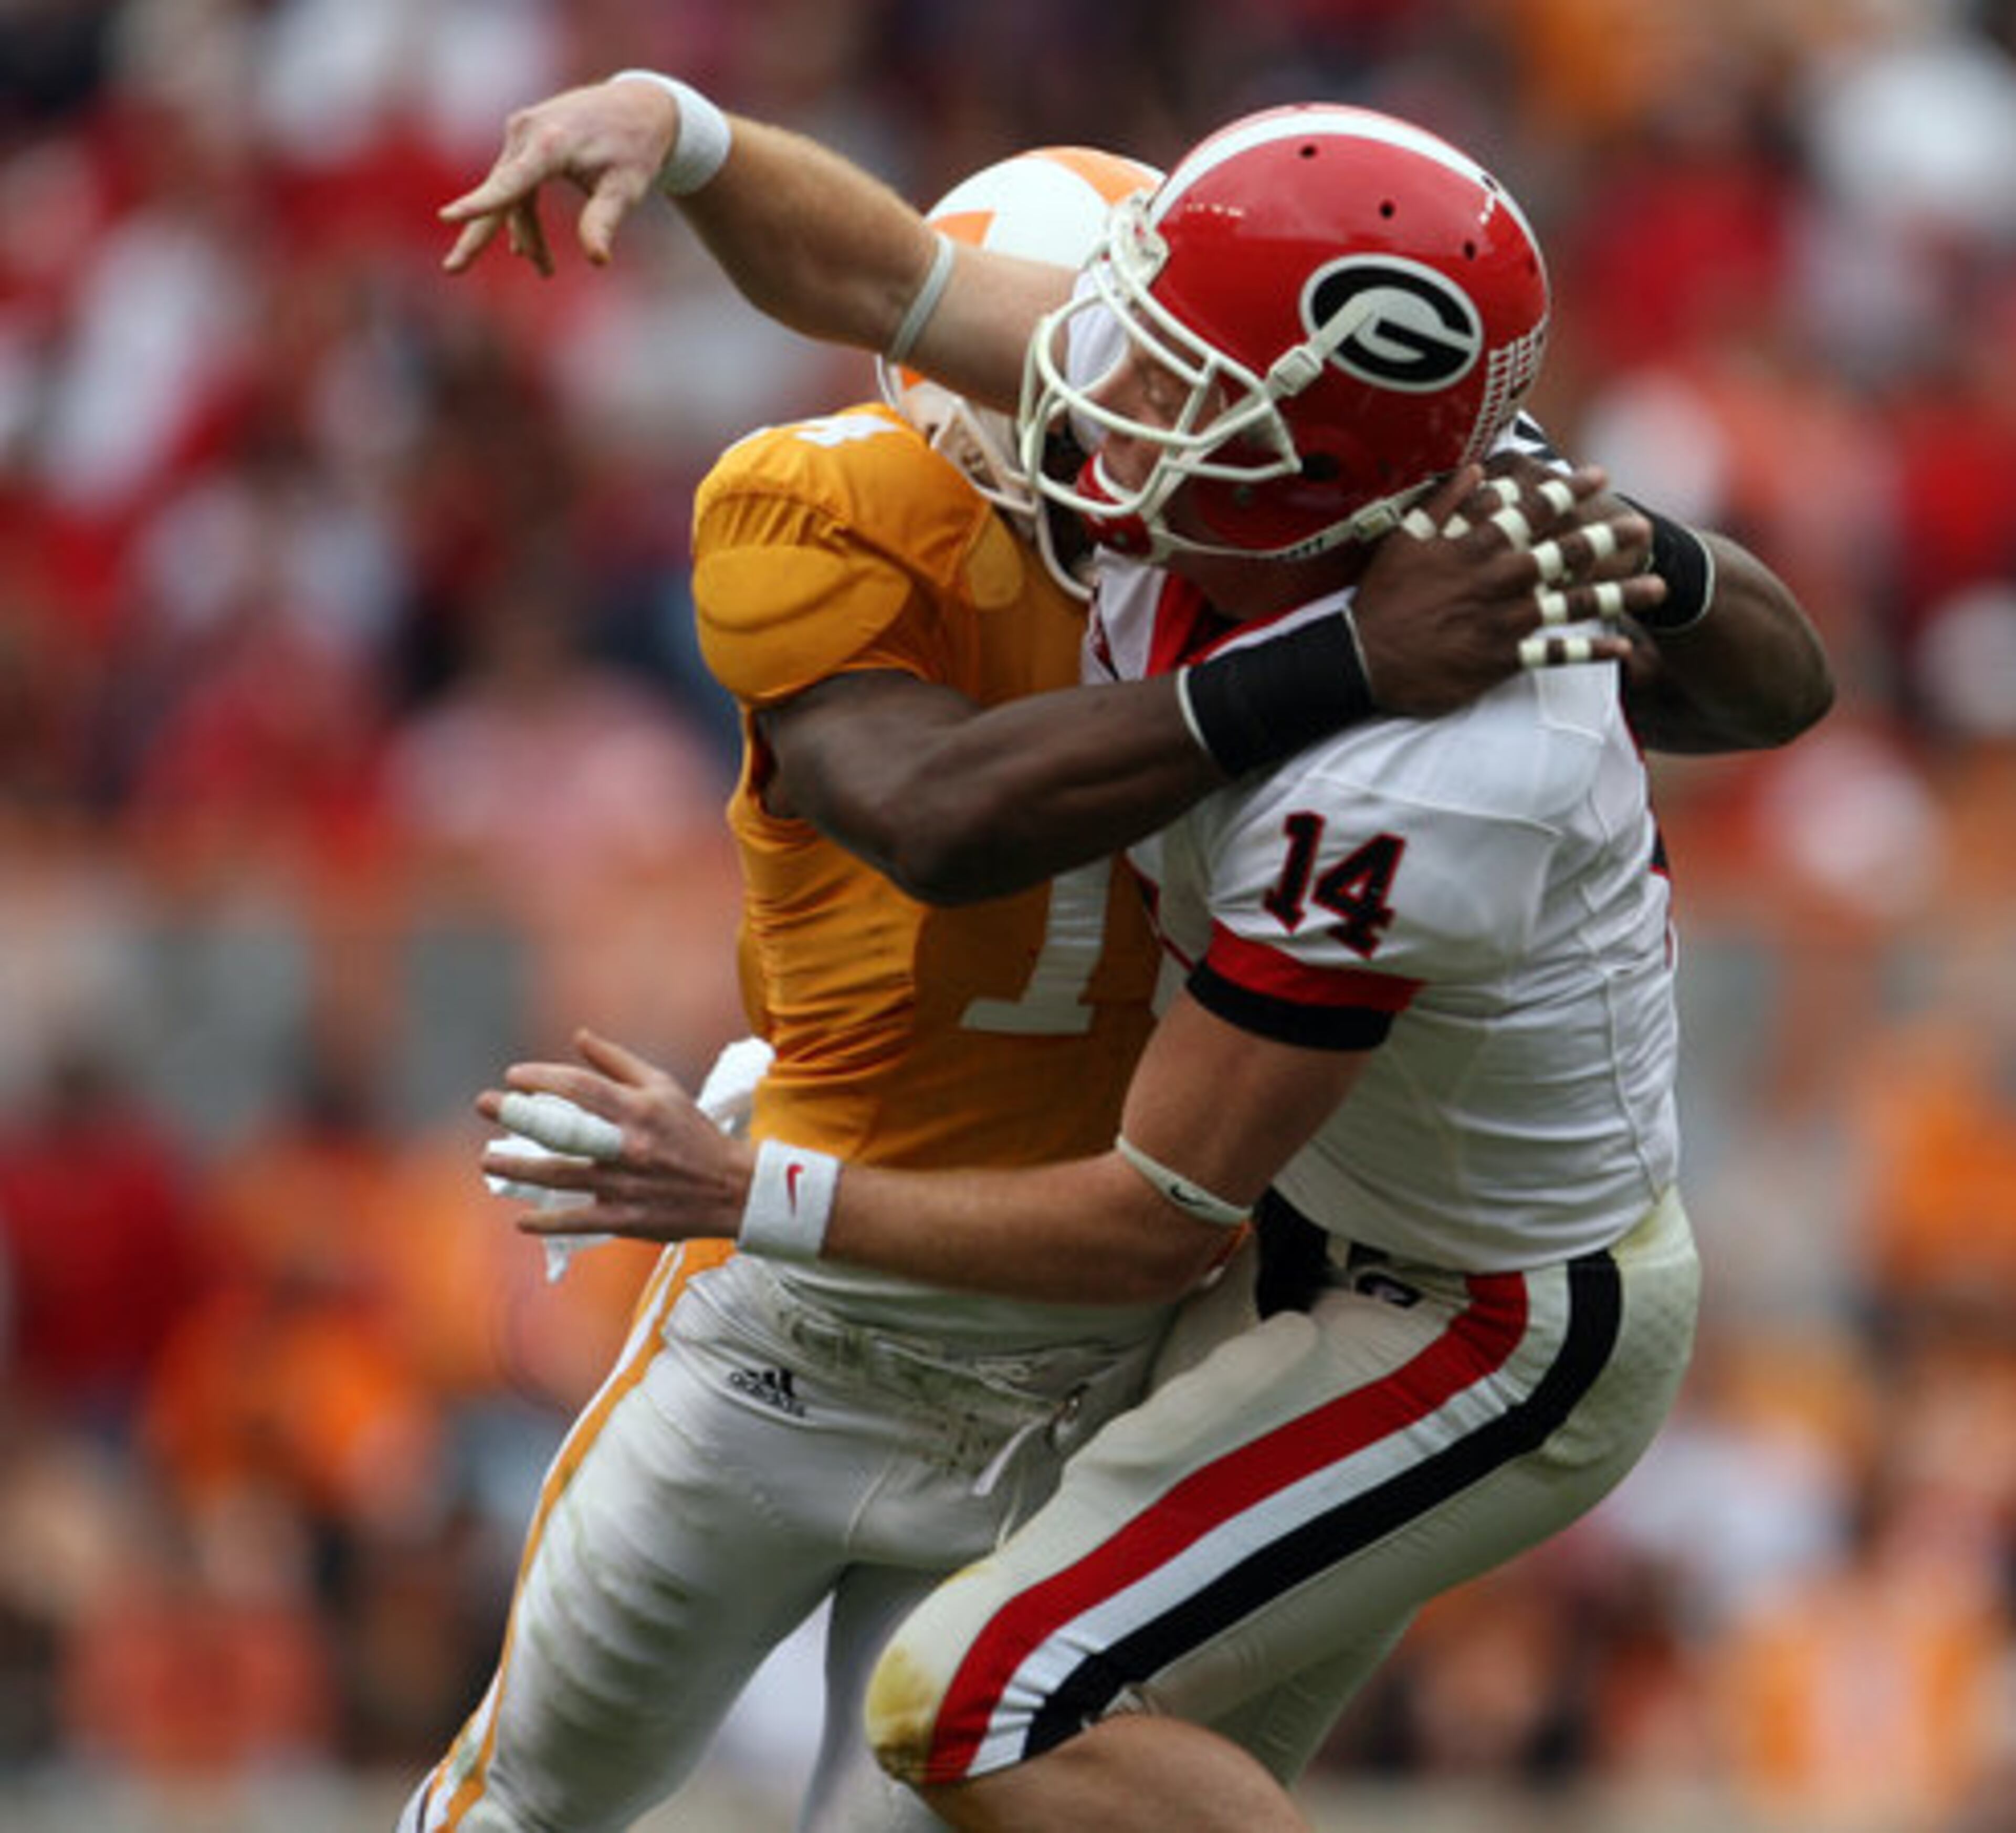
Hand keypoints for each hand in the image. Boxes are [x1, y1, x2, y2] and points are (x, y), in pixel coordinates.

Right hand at [440, 78, 681, 275]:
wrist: (639, 105)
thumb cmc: (635, 149)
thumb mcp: (626, 189)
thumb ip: (604, 221)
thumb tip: (598, 260)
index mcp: (551, 142)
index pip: (511, 181)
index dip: (481, 204)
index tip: (447, 217)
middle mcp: (527, 132)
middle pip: (499, 193)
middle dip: (478, 234)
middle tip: (452, 269)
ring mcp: (521, 133)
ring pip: (509, 193)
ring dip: (525, 234)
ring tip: (547, 270)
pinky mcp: (524, 138)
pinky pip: (515, 182)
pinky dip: (524, 214)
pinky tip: (525, 247)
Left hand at [477, 1030, 753, 1240]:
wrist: (733, 1190)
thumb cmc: (694, 1133)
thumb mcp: (665, 1088)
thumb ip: (619, 1063)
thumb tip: (579, 1036)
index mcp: (639, 1109)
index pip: (579, 1088)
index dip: (542, 1078)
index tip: (513, 1077)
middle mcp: (628, 1146)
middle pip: (562, 1130)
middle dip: (518, 1116)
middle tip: (485, 1106)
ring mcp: (625, 1185)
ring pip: (560, 1176)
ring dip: (518, 1168)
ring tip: (487, 1159)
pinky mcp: (627, 1219)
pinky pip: (578, 1221)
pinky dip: (547, 1222)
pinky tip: (522, 1219)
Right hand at [1351, 461, 1661, 718]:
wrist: (1361, 659)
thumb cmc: (1380, 600)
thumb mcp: (1403, 539)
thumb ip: (1442, 502)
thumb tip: (1474, 467)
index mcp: (1474, 547)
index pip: (1532, 510)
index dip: (1568, 491)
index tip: (1597, 476)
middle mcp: (1497, 580)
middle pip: (1565, 554)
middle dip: (1608, 538)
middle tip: (1642, 527)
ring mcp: (1502, 621)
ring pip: (1572, 604)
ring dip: (1619, 595)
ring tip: (1656, 588)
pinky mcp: (1499, 660)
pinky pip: (1554, 655)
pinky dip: (1591, 652)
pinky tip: (1624, 648)